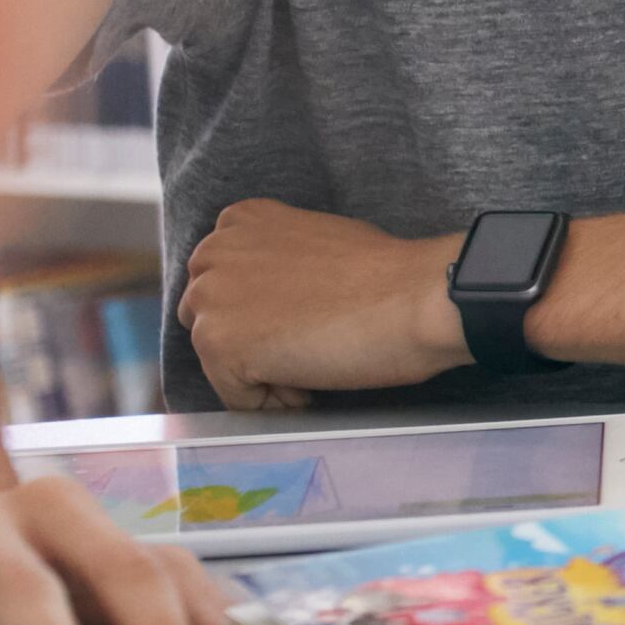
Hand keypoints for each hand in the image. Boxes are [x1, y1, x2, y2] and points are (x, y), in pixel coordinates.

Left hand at [180, 200, 465, 399]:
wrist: (415, 296)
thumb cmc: (388, 274)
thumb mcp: (318, 238)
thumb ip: (278, 258)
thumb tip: (277, 295)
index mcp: (238, 221)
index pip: (223, 283)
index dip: (262, 311)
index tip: (304, 319)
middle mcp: (212, 253)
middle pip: (209, 320)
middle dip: (251, 341)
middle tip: (310, 345)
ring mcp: (210, 298)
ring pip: (220, 360)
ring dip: (264, 374)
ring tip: (316, 364)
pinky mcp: (218, 342)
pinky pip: (236, 395)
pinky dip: (274, 403)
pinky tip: (313, 384)